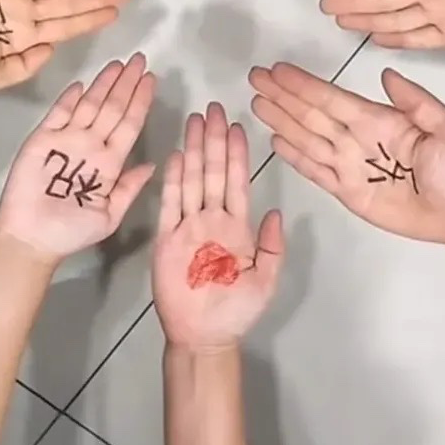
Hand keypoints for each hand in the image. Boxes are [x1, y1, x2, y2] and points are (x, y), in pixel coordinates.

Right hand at [0, 54, 156, 259]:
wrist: (32, 239)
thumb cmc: (71, 232)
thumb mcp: (110, 215)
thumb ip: (129, 188)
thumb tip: (153, 164)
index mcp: (110, 162)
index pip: (130, 124)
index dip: (140, 102)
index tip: (152, 80)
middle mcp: (92, 145)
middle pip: (113, 108)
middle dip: (127, 84)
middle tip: (140, 59)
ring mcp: (67, 140)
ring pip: (89, 105)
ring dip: (103, 84)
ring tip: (118, 64)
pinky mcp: (42, 140)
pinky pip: (58, 114)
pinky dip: (69, 99)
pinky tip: (82, 84)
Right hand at [152, 103, 284, 350]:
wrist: (205, 336)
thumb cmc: (237, 311)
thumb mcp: (266, 278)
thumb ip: (272, 246)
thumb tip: (276, 211)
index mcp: (238, 226)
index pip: (238, 181)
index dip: (238, 154)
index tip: (238, 126)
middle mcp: (213, 219)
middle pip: (214, 172)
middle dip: (215, 140)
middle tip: (214, 108)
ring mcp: (190, 227)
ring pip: (193, 180)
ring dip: (194, 150)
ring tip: (195, 121)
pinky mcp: (168, 240)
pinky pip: (171, 205)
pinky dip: (173, 181)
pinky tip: (175, 156)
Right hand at [249, 61, 444, 245]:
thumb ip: (417, 101)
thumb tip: (386, 74)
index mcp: (379, 121)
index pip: (333, 99)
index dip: (304, 85)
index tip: (279, 70)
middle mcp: (358, 139)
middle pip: (312, 115)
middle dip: (283, 96)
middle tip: (255, 76)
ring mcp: (350, 166)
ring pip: (308, 139)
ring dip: (281, 121)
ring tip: (257, 102)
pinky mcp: (348, 192)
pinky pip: (316, 171)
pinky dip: (295, 157)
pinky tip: (276, 141)